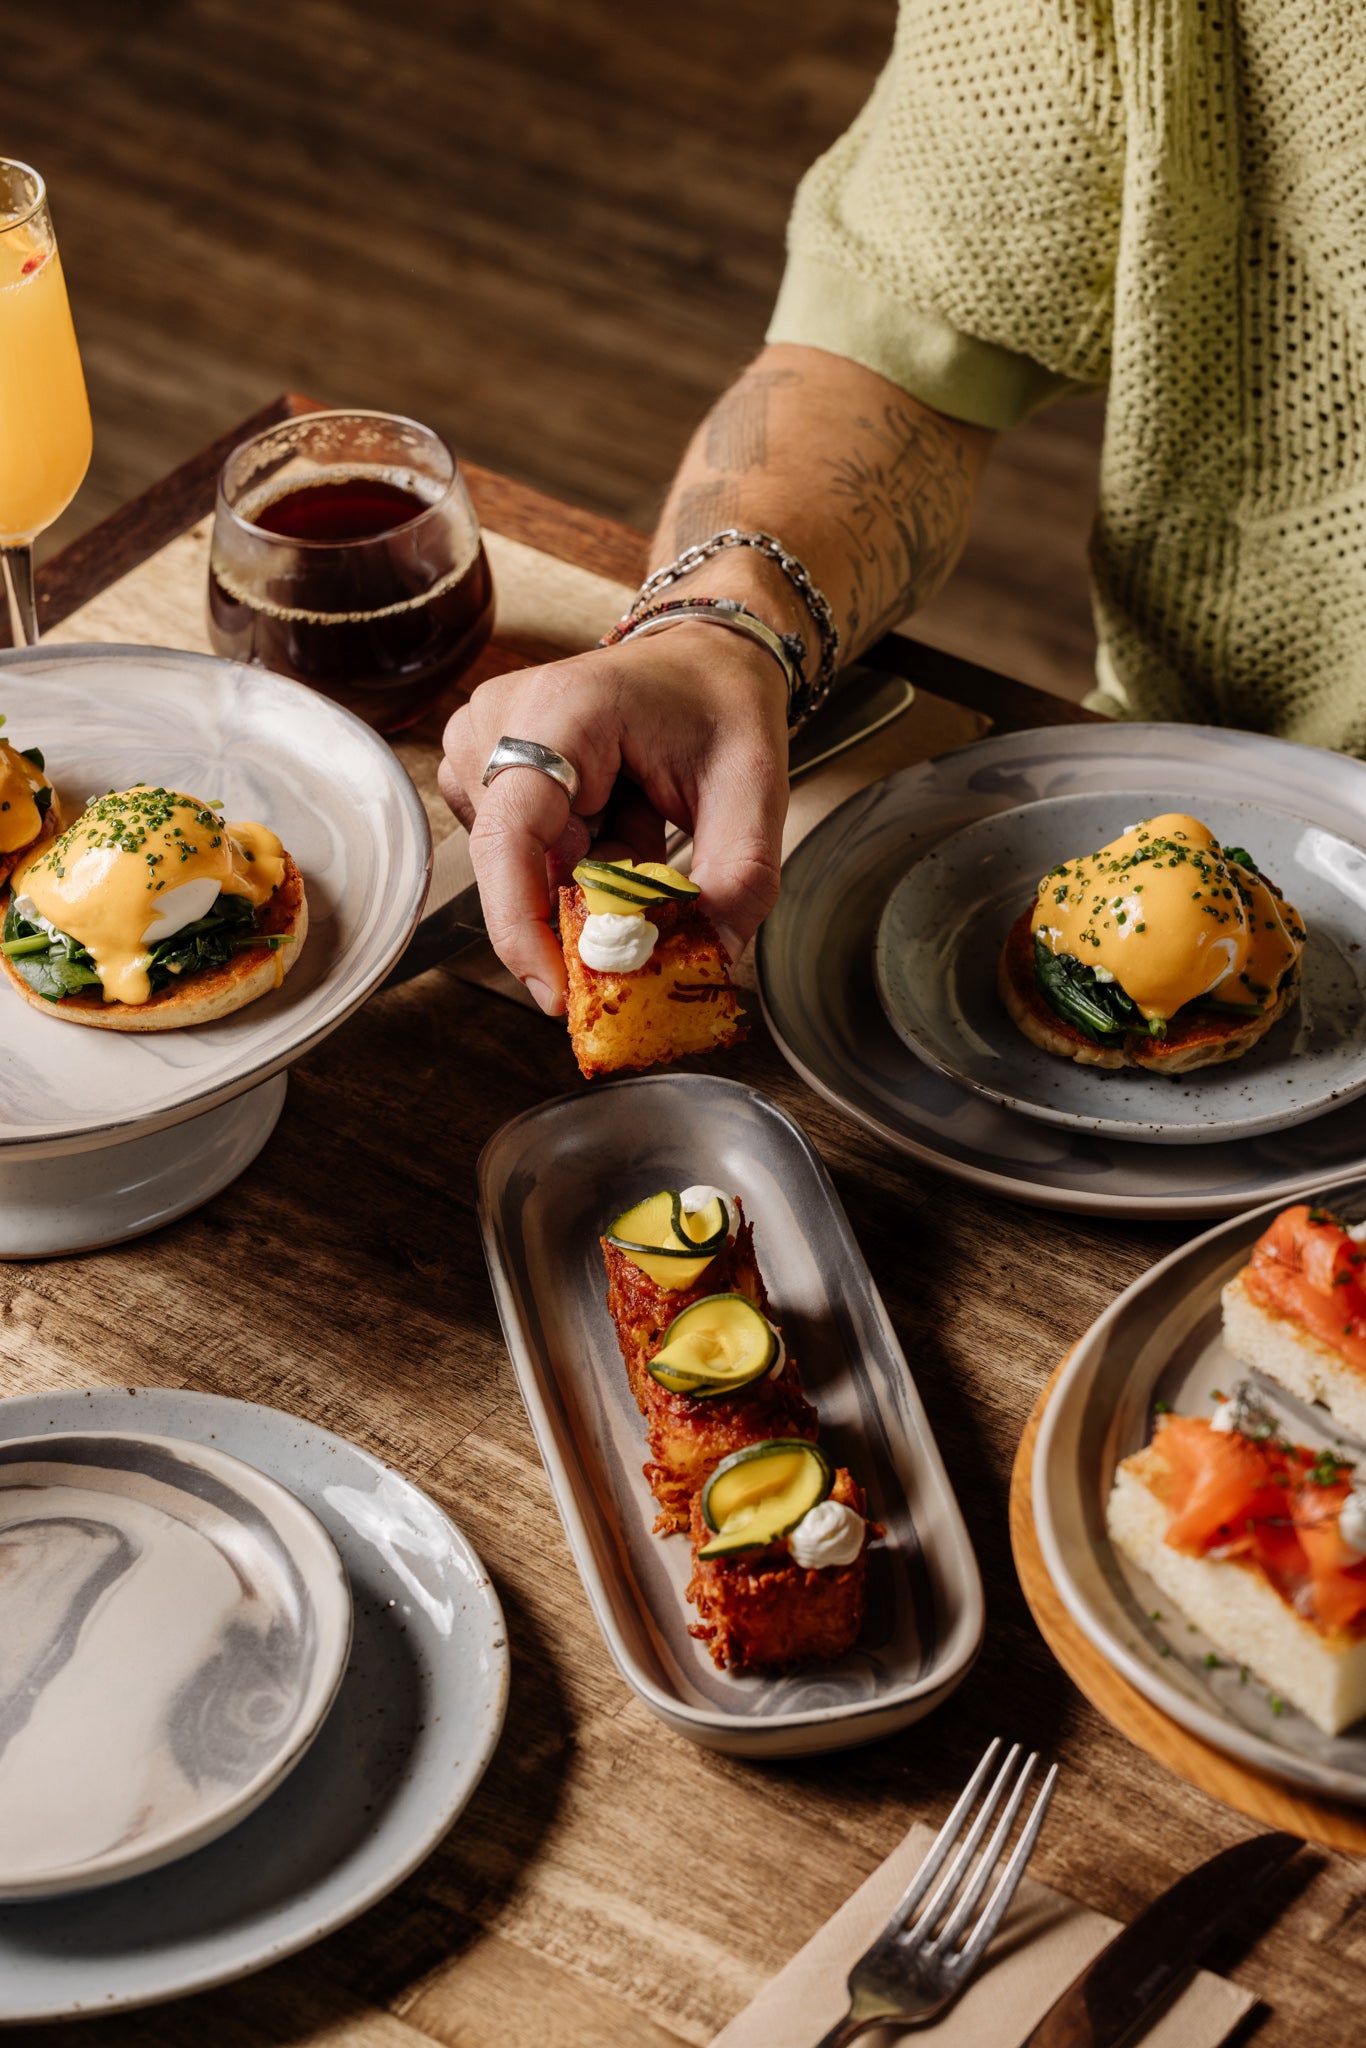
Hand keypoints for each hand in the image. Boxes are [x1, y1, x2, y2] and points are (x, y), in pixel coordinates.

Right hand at [438, 625, 788, 1011]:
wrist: (704, 657)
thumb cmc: (720, 705)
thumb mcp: (753, 788)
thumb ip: (738, 877)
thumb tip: (706, 958)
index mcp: (562, 708)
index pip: (511, 834)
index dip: (521, 925)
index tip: (556, 992)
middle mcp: (498, 720)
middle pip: (517, 864)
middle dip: (585, 900)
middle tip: (656, 875)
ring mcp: (480, 742)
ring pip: (522, 866)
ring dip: (590, 870)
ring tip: (642, 814)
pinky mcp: (482, 769)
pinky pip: (522, 853)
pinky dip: (578, 858)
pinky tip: (618, 813)